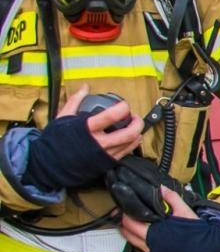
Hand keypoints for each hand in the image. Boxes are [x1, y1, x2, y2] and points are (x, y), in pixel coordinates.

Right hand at [26, 88, 143, 191]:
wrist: (49, 164)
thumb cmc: (55, 140)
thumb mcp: (63, 117)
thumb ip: (76, 100)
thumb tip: (85, 87)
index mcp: (87, 128)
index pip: (112, 115)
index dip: (123, 107)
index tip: (124, 104)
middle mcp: (98, 142)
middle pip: (128, 132)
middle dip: (137, 122)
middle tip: (135, 116)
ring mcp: (104, 154)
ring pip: (130, 143)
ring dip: (137, 133)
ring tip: (135, 126)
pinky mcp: (106, 163)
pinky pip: (126, 153)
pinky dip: (132, 144)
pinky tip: (132, 138)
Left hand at [119, 186, 196, 251]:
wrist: (208, 247)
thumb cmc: (197, 231)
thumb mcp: (184, 210)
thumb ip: (171, 198)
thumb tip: (161, 189)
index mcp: (153, 233)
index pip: (129, 223)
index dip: (125, 214)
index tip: (126, 208)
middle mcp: (150, 245)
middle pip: (127, 234)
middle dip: (124, 224)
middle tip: (125, 215)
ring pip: (132, 242)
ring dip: (130, 233)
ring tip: (132, 224)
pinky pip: (141, 248)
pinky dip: (138, 240)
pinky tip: (143, 234)